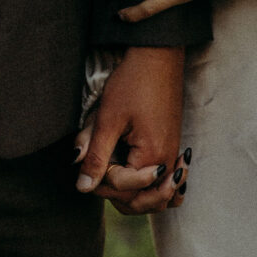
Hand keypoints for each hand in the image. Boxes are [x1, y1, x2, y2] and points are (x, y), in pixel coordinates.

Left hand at [74, 46, 188, 213]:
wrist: (157, 55)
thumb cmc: (132, 83)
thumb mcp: (108, 120)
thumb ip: (96, 156)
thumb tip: (83, 188)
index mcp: (153, 157)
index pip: (125, 191)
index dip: (101, 182)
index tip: (89, 160)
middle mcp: (168, 160)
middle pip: (144, 200)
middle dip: (118, 194)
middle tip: (98, 175)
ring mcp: (173, 153)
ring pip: (155, 193)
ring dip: (135, 193)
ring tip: (114, 180)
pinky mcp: (171, 144)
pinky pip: (165, 178)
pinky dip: (153, 185)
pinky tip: (139, 178)